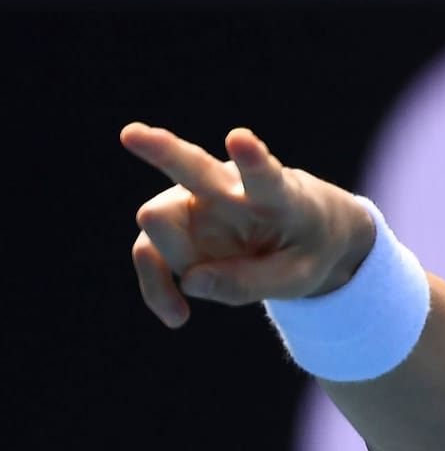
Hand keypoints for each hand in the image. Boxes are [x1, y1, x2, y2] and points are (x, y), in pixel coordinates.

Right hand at [121, 123, 375, 327]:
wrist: (307, 229)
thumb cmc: (306, 248)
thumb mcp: (298, 277)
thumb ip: (250, 283)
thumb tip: (189, 281)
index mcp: (277, 195)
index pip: (264, 175)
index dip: (251, 159)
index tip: (240, 139)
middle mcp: (231, 187)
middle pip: (193, 167)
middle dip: (162, 151)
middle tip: (131, 134)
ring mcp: (199, 201)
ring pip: (159, 219)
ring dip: (168, 267)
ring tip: (181, 316)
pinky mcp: (178, 221)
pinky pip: (152, 253)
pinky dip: (159, 288)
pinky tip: (178, 315)